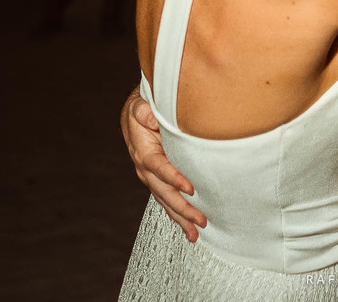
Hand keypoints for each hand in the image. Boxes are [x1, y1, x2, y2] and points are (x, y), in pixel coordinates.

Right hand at [120, 86, 207, 240]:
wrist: (138, 111)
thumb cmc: (144, 106)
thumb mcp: (141, 104)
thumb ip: (144, 112)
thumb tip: (151, 118)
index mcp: (142, 150)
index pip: (157, 166)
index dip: (172, 177)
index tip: (189, 187)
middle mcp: (144, 167)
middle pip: (162, 191)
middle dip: (181, 207)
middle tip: (199, 219)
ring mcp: (150, 176)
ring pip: (165, 200)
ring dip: (180, 217)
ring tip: (195, 233)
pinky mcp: (158, 180)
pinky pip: (166, 200)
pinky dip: (177, 215)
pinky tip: (189, 229)